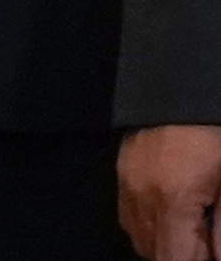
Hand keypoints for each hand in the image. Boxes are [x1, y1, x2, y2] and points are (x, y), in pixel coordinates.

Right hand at [123, 125, 220, 260]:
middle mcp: (141, 195)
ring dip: (167, 243)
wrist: (182, 90)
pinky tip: (176, 214)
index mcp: (173, 199)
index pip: (175, 259)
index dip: (195, 259)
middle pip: (155, 253)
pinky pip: (130, 217)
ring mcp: (127, 184)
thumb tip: (217, 254)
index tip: (210, 249)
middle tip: (207, 239)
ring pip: (140, 238)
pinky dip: (152, 226)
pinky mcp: (122, 173)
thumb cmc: (215, 135)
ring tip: (194, 228)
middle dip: (183, 253)